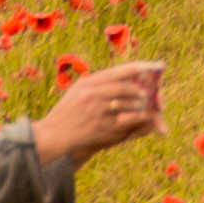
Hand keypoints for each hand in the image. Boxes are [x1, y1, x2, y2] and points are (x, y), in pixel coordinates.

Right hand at [37, 59, 169, 165]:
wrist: (54, 135)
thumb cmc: (66, 113)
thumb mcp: (76, 91)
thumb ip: (96, 82)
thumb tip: (121, 74)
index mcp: (88, 84)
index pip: (117, 72)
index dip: (137, 69)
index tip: (149, 67)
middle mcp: (94, 95)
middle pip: (126, 87)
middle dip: (141, 89)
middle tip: (149, 91)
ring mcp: (100, 112)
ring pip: (130, 103)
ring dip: (141, 103)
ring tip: (146, 103)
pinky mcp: (104, 128)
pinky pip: (129, 119)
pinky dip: (139, 117)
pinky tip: (143, 117)